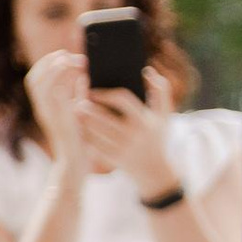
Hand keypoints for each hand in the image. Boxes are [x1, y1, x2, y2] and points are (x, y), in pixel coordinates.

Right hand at [23, 45, 91, 175]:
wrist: (76, 165)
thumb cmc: (78, 140)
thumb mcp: (78, 111)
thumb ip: (78, 94)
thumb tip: (83, 75)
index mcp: (44, 107)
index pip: (36, 80)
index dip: (46, 63)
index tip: (64, 54)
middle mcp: (42, 110)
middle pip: (34, 79)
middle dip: (48, 62)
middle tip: (67, 54)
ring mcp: (48, 116)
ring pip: (40, 85)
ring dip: (55, 68)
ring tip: (71, 60)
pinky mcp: (59, 120)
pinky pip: (54, 96)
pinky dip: (63, 81)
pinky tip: (79, 74)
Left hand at [81, 63, 178, 196]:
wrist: (154, 171)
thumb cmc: (157, 137)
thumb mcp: (165, 114)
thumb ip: (161, 89)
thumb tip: (146, 70)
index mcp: (144, 120)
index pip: (121, 99)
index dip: (105, 92)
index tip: (93, 89)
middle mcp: (132, 134)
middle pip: (101, 116)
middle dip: (87, 106)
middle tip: (78, 99)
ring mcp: (120, 148)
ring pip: (93, 131)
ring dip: (82, 120)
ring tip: (76, 112)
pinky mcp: (111, 159)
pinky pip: (91, 144)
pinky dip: (83, 135)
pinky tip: (80, 128)